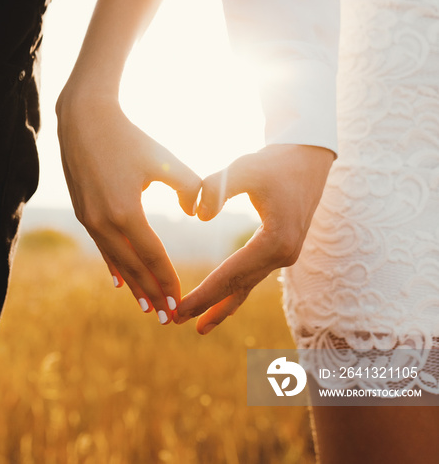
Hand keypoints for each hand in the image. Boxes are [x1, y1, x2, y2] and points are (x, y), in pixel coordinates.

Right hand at [56, 91, 200, 323]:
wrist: (85, 120)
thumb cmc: (130, 138)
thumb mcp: (165, 160)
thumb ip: (189, 188)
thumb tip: (196, 214)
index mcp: (126, 211)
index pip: (152, 256)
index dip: (167, 279)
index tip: (180, 300)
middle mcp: (103, 221)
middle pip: (132, 266)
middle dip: (151, 293)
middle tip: (167, 318)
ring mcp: (89, 218)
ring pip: (115, 260)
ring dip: (132, 284)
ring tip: (146, 307)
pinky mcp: (83, 211)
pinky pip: (102, 247)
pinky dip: (114, 265)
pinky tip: (119, 280)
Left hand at [175, 144, 333, 333]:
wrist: (309, 157)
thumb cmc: (275, 161)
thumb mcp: (244, 169)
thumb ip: (217, 189)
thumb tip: (199, 216)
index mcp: (275, 241)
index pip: (231, 274)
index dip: (203, 294)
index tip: (178, 310)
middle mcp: (283, 254)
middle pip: (239, 286)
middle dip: (208, 305)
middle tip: (174, 321)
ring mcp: (285, 254)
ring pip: (248, 286)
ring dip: (223, 305)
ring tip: (201, 326)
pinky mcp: (281, 248)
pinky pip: (254, 275)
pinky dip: (236, 290)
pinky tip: (224, 303)